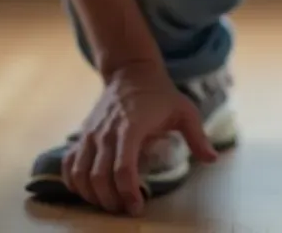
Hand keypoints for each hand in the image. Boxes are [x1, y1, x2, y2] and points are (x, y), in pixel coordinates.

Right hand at [62, 62, 217, 215]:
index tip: (138, 206)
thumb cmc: (160, 93)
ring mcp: (91, 134)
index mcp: (132, 126)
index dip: (128, 192)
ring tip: (109, 204)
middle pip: (100, 177)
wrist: (131, 71)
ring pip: (80, 174)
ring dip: (91, 196)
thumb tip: (212, 159)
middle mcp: (107, 132)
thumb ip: (197, 135)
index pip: (123, 168)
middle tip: (125, 210)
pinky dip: (73, 182)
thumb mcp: (184, 109)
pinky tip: (87, 191)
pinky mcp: (82, 135)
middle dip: (110, 200)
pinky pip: (69, 164)